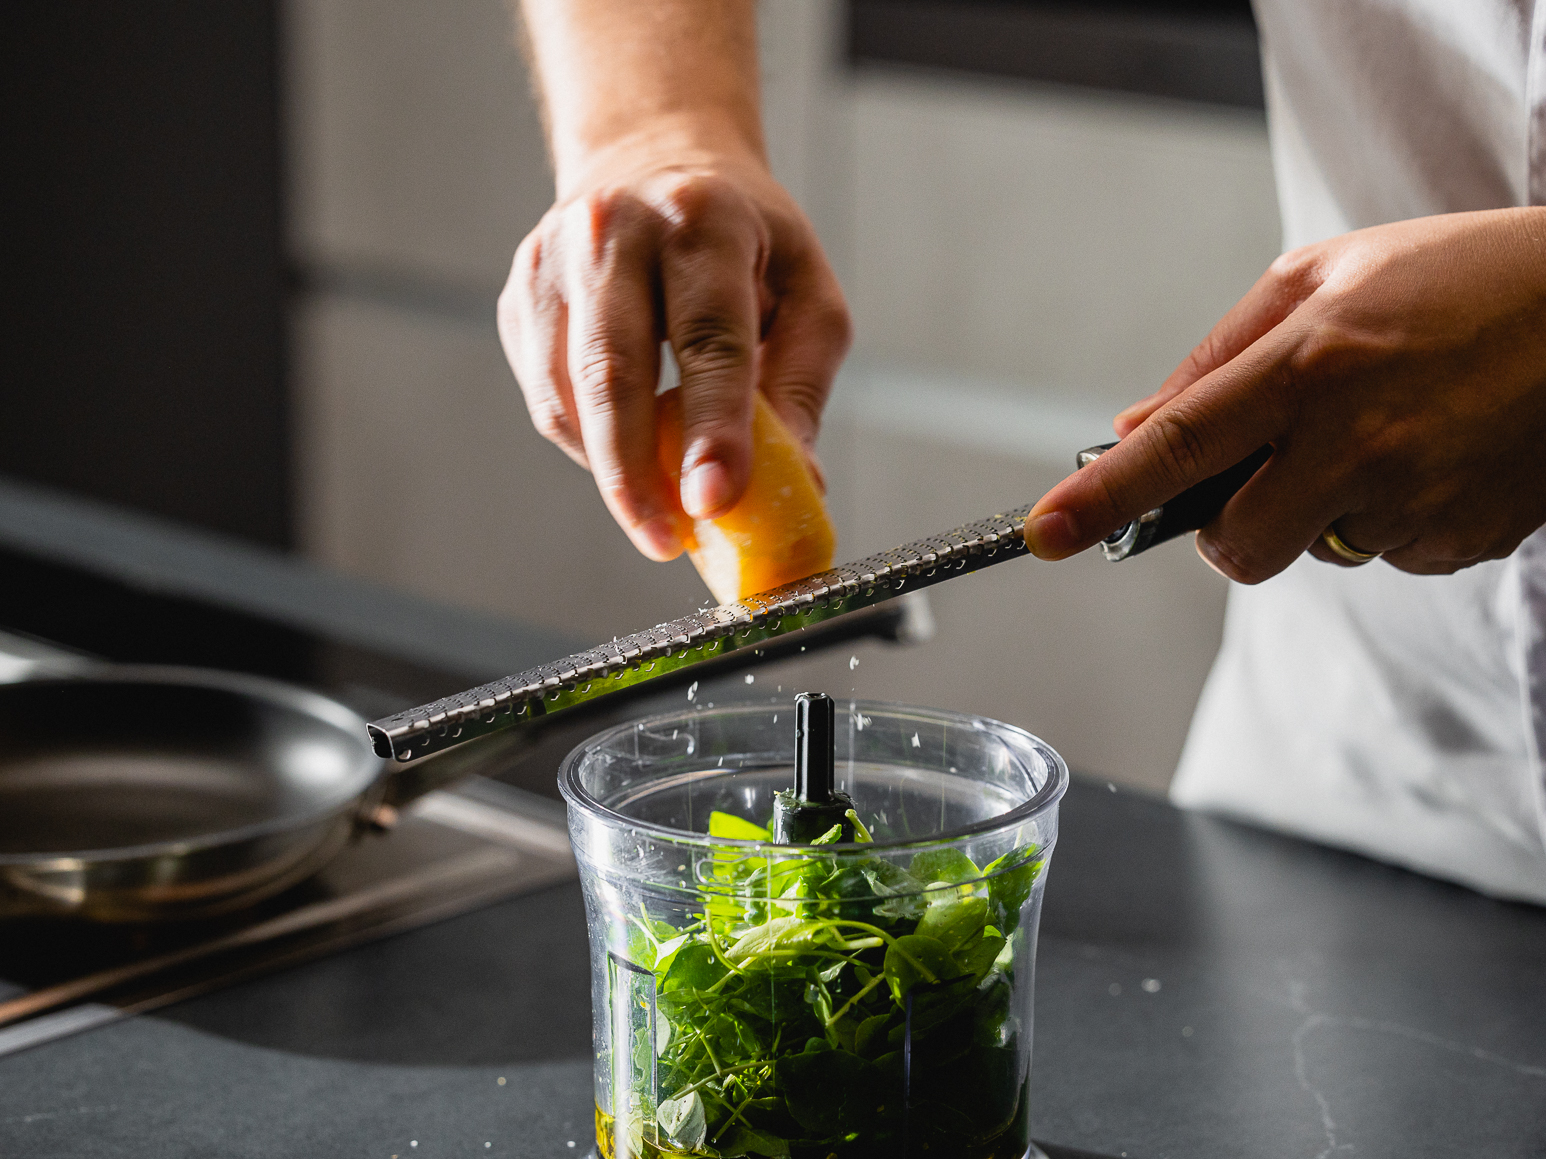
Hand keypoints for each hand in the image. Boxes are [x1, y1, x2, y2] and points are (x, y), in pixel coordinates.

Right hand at [498, 137, 849, 561]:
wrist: (652, 159)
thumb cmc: (744, 240)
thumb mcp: (805, 292)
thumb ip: (800, 386)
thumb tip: (794, 485)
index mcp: (703, 219)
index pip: (709, 337)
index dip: (712, 426)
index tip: (714, 499)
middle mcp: (615, 228)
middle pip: (612, 371)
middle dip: (635, 473)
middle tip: (664, 541)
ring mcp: (553, 260)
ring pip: (567, 395)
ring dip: (611, 470)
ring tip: (656, 511)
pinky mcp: (520, 296)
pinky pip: (547, 396)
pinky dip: (588, 442)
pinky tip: (626, 449)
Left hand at [1023, 208, 1545, 580]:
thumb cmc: (1460, 277)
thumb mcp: (1325, 276)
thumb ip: (1219, 356)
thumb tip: (1136, 423)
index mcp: (1310, 364)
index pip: (1177, 445)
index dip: (1102, 496)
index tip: (1046, 531)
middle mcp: (1358, 442)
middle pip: (1236, 547)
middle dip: (1229, 527)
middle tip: (1266, 470)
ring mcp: (1415, 500)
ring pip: (1315, 550)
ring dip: (1323, 510)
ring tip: (1386, 431)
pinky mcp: (1462, 539)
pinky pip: (1386, 556)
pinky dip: (1388, 518)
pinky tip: (1433, 454)